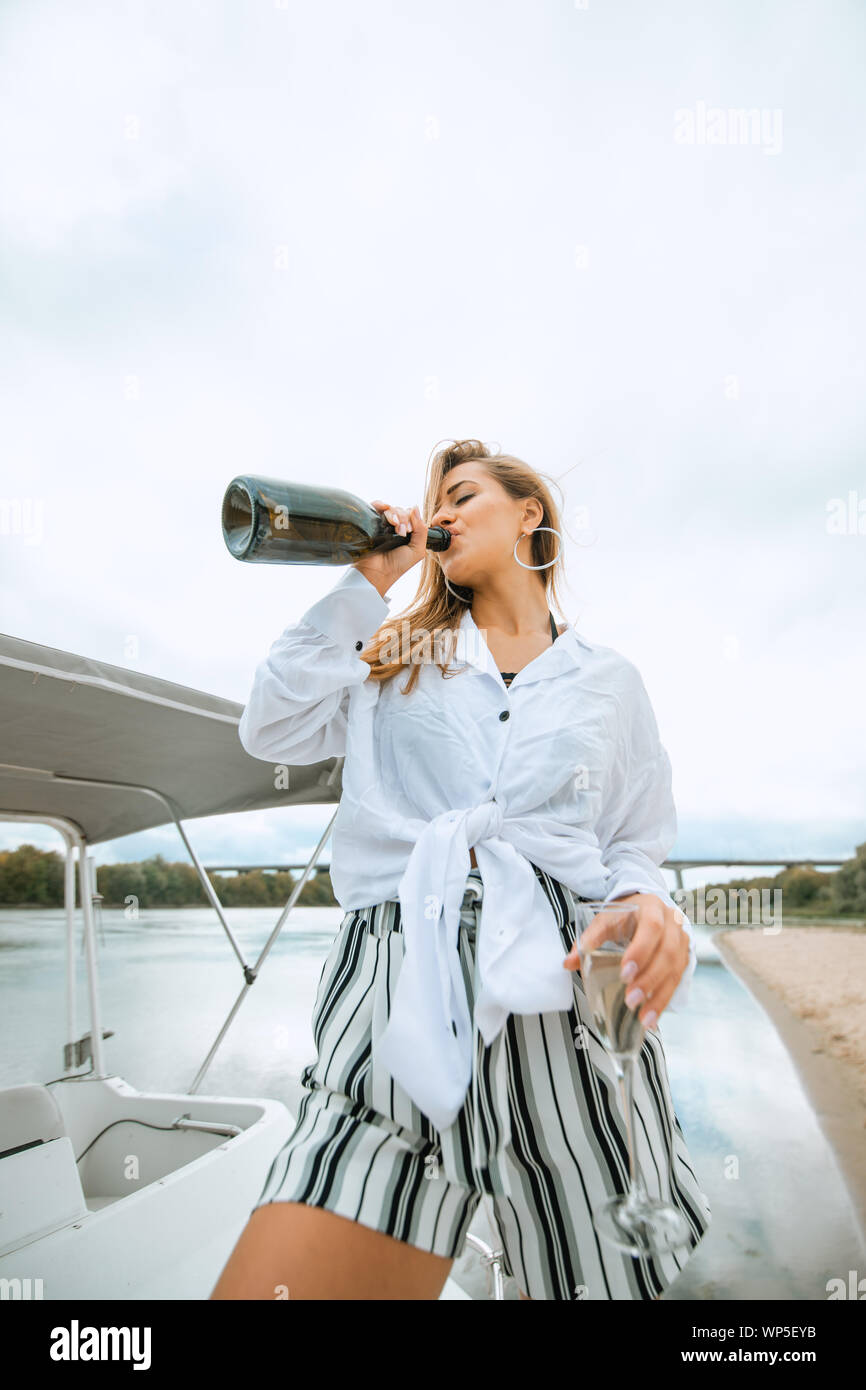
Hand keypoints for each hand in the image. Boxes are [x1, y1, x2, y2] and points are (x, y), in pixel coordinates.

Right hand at [352, 502, 427, 596]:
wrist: (377, 572)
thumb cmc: (397, 565)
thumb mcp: (417, 550)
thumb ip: (421, 530)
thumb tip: (415, 508)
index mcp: (407, 533)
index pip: (412, 516)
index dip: (412, 519)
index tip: (408, 531)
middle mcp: (395, 528)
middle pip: (402, 511)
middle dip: (403, 519)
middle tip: (401, 533)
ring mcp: (383, 525)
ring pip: (391, 509)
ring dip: (394, 515)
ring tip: (393, 529)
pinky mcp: (371, 522)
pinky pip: (376, 506)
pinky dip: (381, 504)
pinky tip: (384, 509)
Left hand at [562, 892, 689, 1031]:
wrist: (646, 906)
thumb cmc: (626, 914)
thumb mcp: (605, 920)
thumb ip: (589, 940)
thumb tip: (569, 962)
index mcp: (652, 908)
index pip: (652, 928)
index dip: (641, 951)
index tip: (625, 973)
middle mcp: (672, 923)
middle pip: (667, 952)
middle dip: (649, 979)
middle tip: (631, 999)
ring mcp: (681, 940)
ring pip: (676, 970)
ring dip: (659, 996)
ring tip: (643, 1016)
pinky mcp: (684, 957)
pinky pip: (677, 981)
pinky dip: (664, 1000)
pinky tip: (652, 1016)